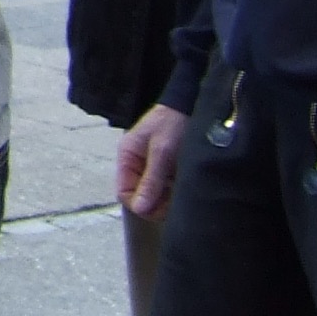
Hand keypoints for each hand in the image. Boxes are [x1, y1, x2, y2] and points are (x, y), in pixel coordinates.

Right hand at [117, 104, 188, 218]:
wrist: (192, 105)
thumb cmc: (172, 124)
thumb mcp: (162, 152)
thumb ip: (151, 180)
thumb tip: (140, 210)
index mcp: (127, 157)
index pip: (124, 192)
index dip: (140, 205)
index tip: (161, 209)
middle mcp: (136, 164)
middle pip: (140, 196)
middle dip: (157, 203)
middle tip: (176, 201)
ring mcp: (152, 167)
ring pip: (155, 195)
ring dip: (168, 198)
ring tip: (183, 191)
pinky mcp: (166, 168)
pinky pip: (166, 188)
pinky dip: (175, 192)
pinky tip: (186, 186)